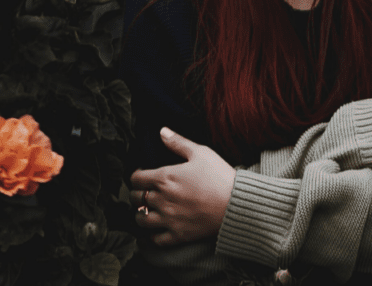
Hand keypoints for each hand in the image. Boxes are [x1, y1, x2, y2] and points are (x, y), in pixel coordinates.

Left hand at [129, 127, 236, 246]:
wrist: (236, 204)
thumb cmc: (220, 176)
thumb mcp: (201, 152)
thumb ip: (178, 142)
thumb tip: (162, 131)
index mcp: (165, 178)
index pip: (135, 179)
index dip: (136, 176)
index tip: (142, 175)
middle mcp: (162, 199)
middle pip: (135, 198)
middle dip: (136, 193)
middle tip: (144, 192)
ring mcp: (168, 219)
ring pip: (140, 220)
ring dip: (140, 214)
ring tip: (146, 211)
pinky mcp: (178, 235)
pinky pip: (155, 239)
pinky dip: (152, 235)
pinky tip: (156, 229)